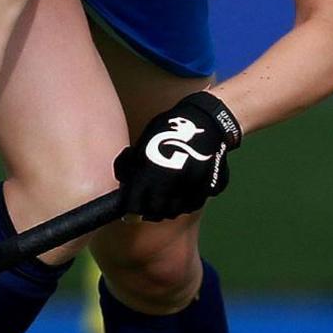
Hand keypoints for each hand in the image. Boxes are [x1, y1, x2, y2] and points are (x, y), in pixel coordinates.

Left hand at [115, 91, 240, 221]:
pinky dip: (187, 202)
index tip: (131, 211)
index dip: (132, 210)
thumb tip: (123, 185)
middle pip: (157, 213)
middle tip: (149, 205)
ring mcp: (192, 186)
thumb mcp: (142, 143)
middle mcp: (172, 183)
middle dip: (151, 211)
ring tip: (166, 198)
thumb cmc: (169, 130)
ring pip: (176, 211)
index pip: (136, 206)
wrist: (205, 120)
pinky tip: (183, 192)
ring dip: (169, 207)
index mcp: (151, 173)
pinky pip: (194, 204)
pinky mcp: (209, 187)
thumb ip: (130, 166)